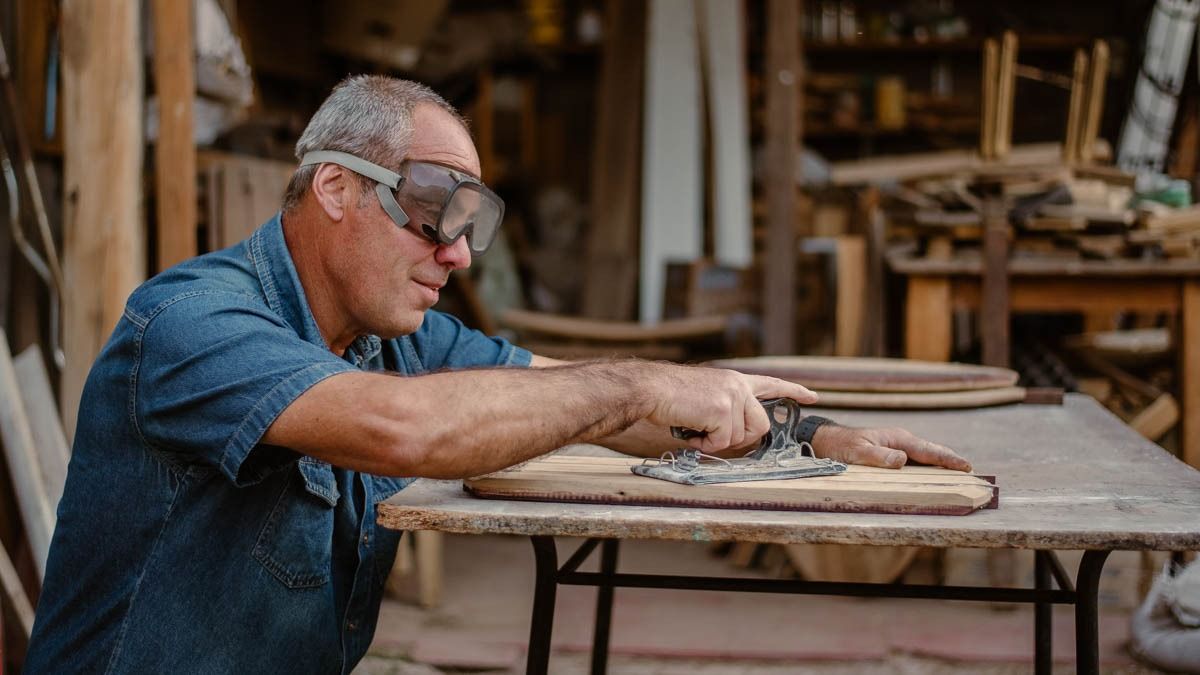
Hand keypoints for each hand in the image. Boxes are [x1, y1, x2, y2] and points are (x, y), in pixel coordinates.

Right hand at [645, 366, 816, 454]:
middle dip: (740, 439)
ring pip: (740, 437)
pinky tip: (691, 432)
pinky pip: (722, 443)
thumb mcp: (705, 396)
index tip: (813, 397)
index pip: (771, 384)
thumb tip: (732, 434)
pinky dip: (705, 445)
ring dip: (716, 442)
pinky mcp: (722, 410)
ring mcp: (732, 397)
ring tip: (695, 429)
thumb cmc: (669, 396)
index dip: (793, 391)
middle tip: (713, 437)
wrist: (651, 389)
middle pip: (760, 425)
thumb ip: (724, 408)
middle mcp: (738, 386)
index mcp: (734, 380)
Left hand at [811, 424, 970, 471]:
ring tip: (958, 475)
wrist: (827, 441)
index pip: (929, 450)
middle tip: (971, 472)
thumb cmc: (842, 446)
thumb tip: (902, 460)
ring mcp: (897, 447)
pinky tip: (932, 476)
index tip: (967, 467)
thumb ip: (879, 456)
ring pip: (925, 457)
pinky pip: (915, 461)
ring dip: (941, 464)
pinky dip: (927, 467)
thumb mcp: (858, 452)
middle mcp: (901, 441)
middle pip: (932, 452)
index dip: (948, 459)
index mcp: (898, 438)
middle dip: (951, 461)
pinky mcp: (892, 454)